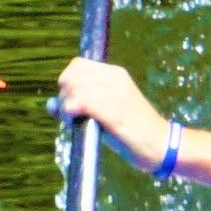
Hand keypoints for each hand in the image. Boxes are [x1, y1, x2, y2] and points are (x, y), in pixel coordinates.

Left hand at [55, 56, 176, 170]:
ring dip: (66, 107)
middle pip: (71, 77)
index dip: (67, 83)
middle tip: (70, 115)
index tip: (70, 102)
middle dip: (63, 96)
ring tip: (74, 121)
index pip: (77, 65)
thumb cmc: (131, 131)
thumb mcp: (105, 112)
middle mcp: (116, 79)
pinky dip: (71, 112)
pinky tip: (76, 122)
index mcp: (115, 74)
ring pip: (73, 89)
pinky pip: (82, 102)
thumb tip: (49, 105)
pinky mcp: (115, 112)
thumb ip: (79, 105)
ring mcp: (116, 94)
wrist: (161, 145)